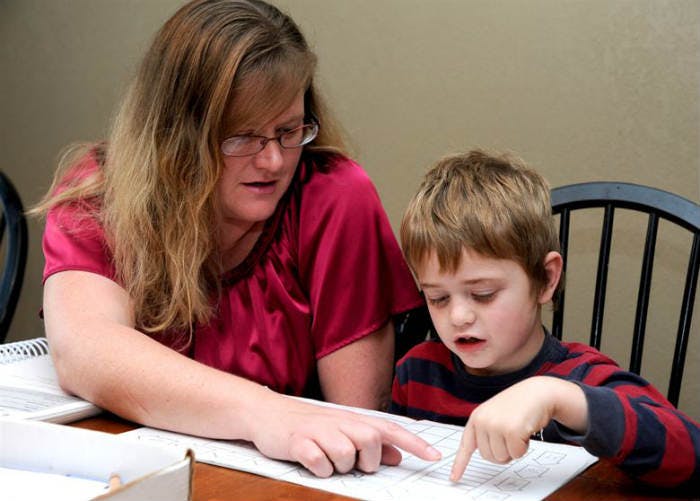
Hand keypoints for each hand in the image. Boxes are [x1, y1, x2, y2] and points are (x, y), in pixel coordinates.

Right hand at [249, 392, 441, 477]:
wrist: (266, 413)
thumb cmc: (307, 424)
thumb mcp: (341, 430)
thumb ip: (370, 443)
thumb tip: (396, 455)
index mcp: (352, 419)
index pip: (390, 429)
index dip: (414, 443)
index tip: (434, 456)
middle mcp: (339, 421)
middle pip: (370, 441)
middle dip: (366, 460)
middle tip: (351, 462)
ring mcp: (318, 431)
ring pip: (345, 455)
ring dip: (338, 466)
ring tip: (325, 459)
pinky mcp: (298, 442)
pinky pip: (318, 463)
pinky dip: (317, 468)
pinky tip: (309, 460)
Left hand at [450, 376, 586, 480]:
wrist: (537, 392)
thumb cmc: (518, 405)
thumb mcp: (494, 414)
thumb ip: (486, 430)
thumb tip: (486, 453)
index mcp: (476, 418)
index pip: (466, 445)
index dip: (460, 464)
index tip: (454, 478)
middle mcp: (482, 421)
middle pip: (488, 457)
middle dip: (502, 451)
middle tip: (510, 435)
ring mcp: (496, 426)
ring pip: (502, 458)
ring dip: (514, 449)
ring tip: (518, 430)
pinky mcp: (511, 431)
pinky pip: (516, 454)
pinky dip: (524, 447)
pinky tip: (525, 430)